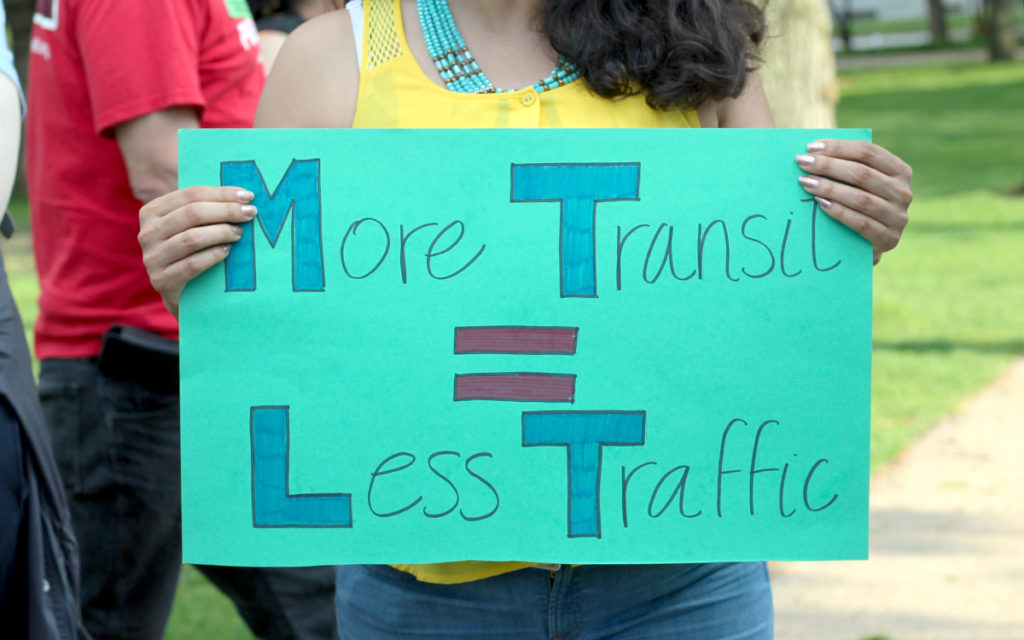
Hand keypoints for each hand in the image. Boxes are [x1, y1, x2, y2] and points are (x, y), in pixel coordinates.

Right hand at [138, 186, 257, 317]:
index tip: (248, 196)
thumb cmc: (191, 252)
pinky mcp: (162, 280)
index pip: (190, 194)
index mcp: (152, 212)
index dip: (221, 193)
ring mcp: (152, 258)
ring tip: (239, 233)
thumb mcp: (191, 227)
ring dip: (221, 233)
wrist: (181, 294)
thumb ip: (205, 209)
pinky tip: (228, 251)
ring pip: (192, 238)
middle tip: (250, 214)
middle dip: (226, 211)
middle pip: (192, 214)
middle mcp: (147, 233)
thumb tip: (241, 195)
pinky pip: (192, 264)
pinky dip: (213, 255)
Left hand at [795, 139, 911, 264]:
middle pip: (862, 173)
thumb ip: (846, 166)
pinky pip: (860, 222)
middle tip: (802, 162)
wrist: (868, 247)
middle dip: (828, 166)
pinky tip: (820, 203)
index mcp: (900, 171)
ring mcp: (898, 216)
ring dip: (829, 188)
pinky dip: (839, 211)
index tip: (811, 147)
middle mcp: (903, 192)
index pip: (868, 152)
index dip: (839, 147)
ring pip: (860, 198)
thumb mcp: (860, 184)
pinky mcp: (888, 238)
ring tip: (806, 182)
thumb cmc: (858, 206)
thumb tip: (813, 150)